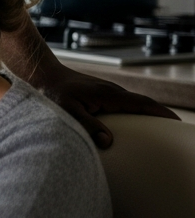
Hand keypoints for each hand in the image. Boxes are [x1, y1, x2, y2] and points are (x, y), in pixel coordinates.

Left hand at [34, 62, 178, 148]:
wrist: (41, 75)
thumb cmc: (51, 94)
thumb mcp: (67, 112)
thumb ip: (87, 125)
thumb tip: (108, 142)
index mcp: (108, 94)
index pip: (142, 103)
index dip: (161, 112)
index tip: (177, 122)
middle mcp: (111, 91)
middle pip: (142, 103)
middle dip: (159, 116)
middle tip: (173, 133)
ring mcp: (106, 91)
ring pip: (132, 104)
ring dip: (146, 115)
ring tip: (158, 134)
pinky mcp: (99, 95)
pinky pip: (122, 105)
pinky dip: (132, 114)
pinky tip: (131, 127)